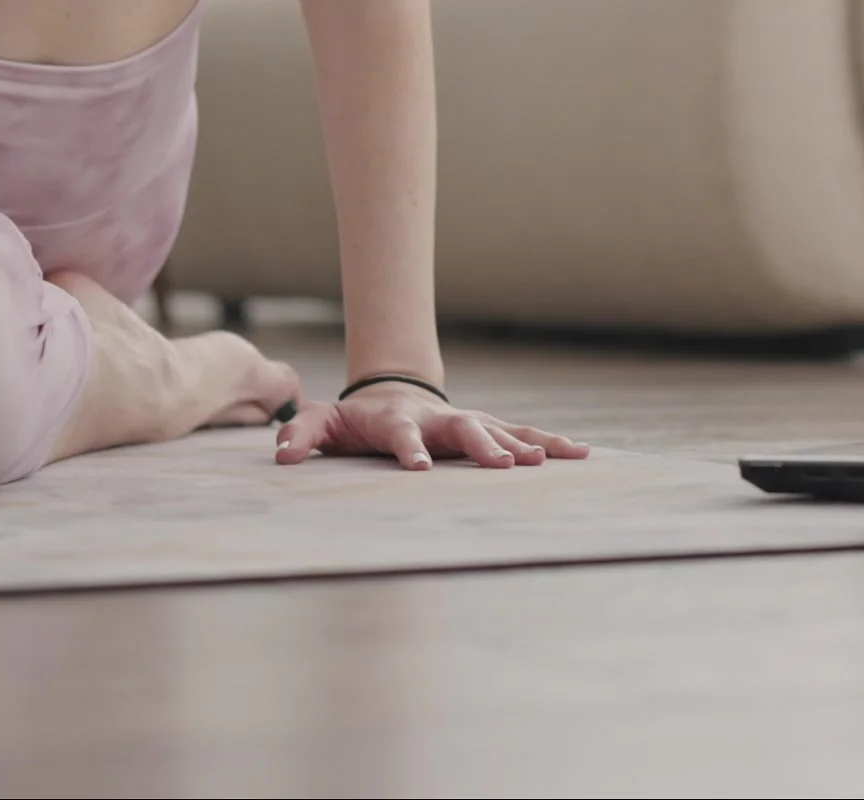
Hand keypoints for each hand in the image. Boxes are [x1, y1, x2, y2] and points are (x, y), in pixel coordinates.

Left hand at [273, 379, 589, 469]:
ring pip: (503, 430)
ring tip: (557, 459)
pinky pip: (523, 435)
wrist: (390, 393)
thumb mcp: (320, 422)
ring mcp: (466, 423)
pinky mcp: (487, 428)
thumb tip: (281, 455)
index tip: (419, 470)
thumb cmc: (353, 419)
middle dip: (485, 447)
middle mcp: (439, 421)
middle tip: (506, 466)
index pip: (402, 436)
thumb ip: (301, 433)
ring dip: (529, 444)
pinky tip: (582, 455)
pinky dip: (550, 444)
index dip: (409, 451)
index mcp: (398, 422)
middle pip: (465, 431)